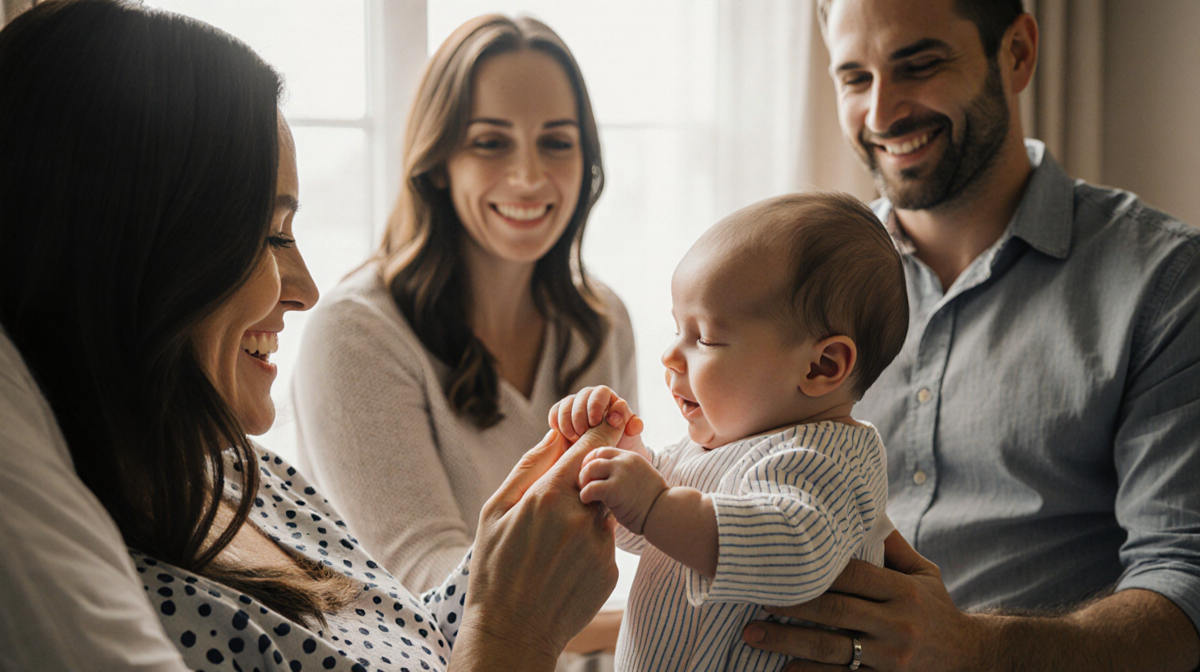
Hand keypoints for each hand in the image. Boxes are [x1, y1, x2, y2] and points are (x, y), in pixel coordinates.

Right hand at [451, 428, 619, 671]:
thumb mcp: (495, 512)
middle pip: (599, 480)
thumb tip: (554, 433)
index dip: (602, 430)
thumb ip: (528, 468)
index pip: (589, 449)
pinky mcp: (610, 570)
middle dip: (587, 482)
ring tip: (553, 546)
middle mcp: (580, 517)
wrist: (512, 632)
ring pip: (602, 513)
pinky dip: (588, 548)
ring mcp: (599, 545)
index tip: (612, 417)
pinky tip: (562, 567)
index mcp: (548, 498)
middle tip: (559, 505)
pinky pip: (604, 544)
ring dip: (585, 518)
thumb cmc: (495, 568)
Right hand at [550, 386, 646, 457]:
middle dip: (580, 414)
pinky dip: (557, 423)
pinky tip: (565, 437)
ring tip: (575, 439)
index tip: (595, 423)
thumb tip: (620, 407)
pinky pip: (555, 412)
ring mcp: (575, 406)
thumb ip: (633, 424)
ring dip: (568, 421)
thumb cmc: (622, 446)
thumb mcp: (631, 438)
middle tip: (583, 433)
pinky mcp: (561, 416)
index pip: (601, 392)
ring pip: (566, 404)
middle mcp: (591, 399)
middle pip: (581, 396)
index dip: (596, 405)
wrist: (607, 459)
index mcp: (610, 399)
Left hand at [579, 447, 666, 534]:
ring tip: (586, 493)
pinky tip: (588, 502)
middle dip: (585, 470)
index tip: (590, 475)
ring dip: (584, 482)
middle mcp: (625, 462)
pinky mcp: (614, 490)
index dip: (592, 461)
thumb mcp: (641, 477)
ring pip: (589, 469)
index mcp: (631, 457)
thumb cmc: (653, 502)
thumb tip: (609, 477)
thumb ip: (626, 472)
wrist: (666, 513)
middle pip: (594, 457)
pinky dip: (585, 495)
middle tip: (585, 484)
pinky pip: (590, 488)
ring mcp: (620, 474)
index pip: (603, 451)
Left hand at [741, 530, 983, 670]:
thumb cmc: (936, 607)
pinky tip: (784, 670)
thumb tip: (865, 507)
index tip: (784, 562)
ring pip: (832, 649)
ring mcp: (890, 658)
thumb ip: (893, 545)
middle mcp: (897, 624)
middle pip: (836, 611)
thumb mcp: (925, 573)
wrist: (969, 657)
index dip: (817, 570)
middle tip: (755, 596)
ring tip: (753, 634)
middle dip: (792, 604)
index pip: (855, 577)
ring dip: (789, 642)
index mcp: (904, 592)